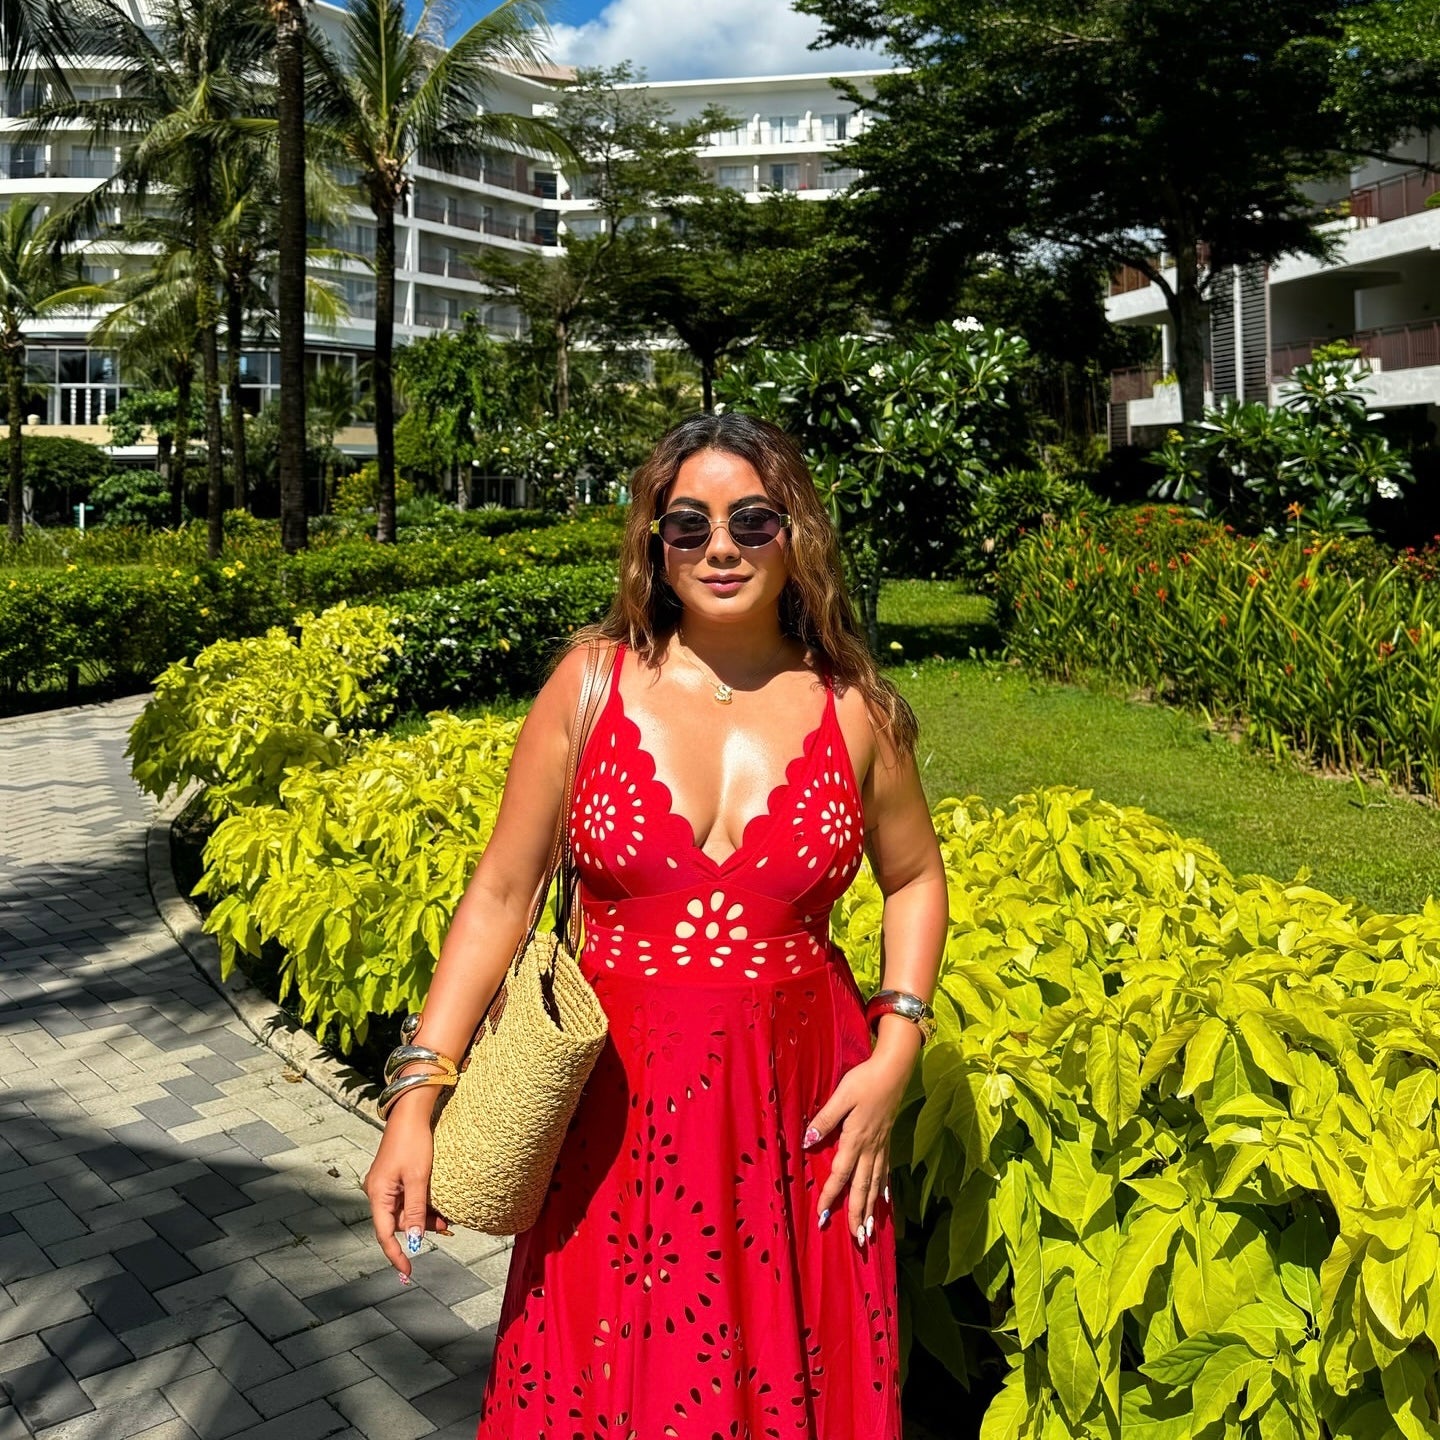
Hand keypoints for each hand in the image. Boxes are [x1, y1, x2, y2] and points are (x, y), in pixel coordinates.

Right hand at [363, 1107, 451, 1280]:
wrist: (410, 1114)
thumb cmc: (413, 1143)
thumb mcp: (419, 1178)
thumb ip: (417, 1211)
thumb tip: (416, 1240)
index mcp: (378, 1194)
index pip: (385, 1234)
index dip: (396, 1255)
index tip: (408, 1272)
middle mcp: (378, 1192)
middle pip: (398, 1223)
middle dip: (421, 1229)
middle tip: (447, 1227)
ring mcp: (385, 1184)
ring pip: (405, 1211)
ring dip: (424, 1216)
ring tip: (447, 1217)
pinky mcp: (394, 1177)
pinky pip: (406, 1199)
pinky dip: (421, 1204)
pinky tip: (437, 1204)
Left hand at [803, 1051, 912, 1247]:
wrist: (895, 1070)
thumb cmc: (865, 1080)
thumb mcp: (841, 1095)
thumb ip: (825, 1118)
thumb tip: (807, 1140)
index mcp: (856, 1138)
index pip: (840, 1174)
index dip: (831, 1196)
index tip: (823, 1216)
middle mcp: (870, 1147)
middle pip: (862, 1187)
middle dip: (859, 1214)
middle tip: (857, 1240)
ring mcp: (882, 1145)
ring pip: (876, 1183)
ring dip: (872, 1208)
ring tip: (871, 1230)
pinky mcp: (888, 1139)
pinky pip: (885, 1170)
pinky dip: (884, 1187)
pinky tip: (885, 1199)